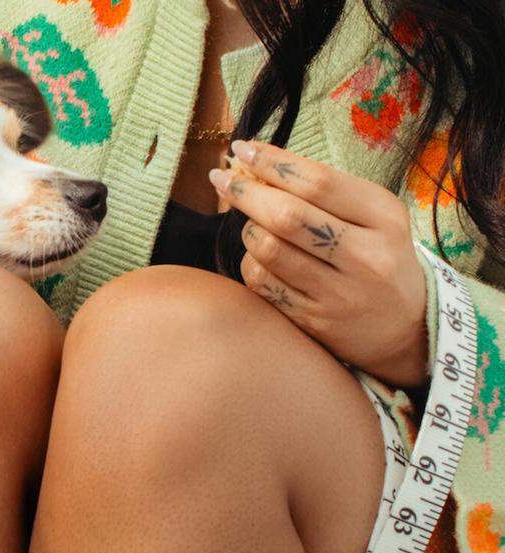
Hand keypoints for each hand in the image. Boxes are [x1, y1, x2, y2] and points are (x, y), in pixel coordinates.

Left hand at [209, 139, 428, 389]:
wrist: (406, 328)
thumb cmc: (381, 258)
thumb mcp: (376, 217)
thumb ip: (330, 193)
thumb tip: (262, 164)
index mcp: (384, 216)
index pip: (318, 182)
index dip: (273, 163)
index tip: (242, 148)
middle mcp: (364, 255)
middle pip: (289, 217)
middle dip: (247, 192)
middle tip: (222, 177)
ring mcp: (339, 293)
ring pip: (270, 251)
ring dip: (248, 230)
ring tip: (250, 222)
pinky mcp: (315, 322)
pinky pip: (264, 286)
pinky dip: (251, 265)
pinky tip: (255, 257)